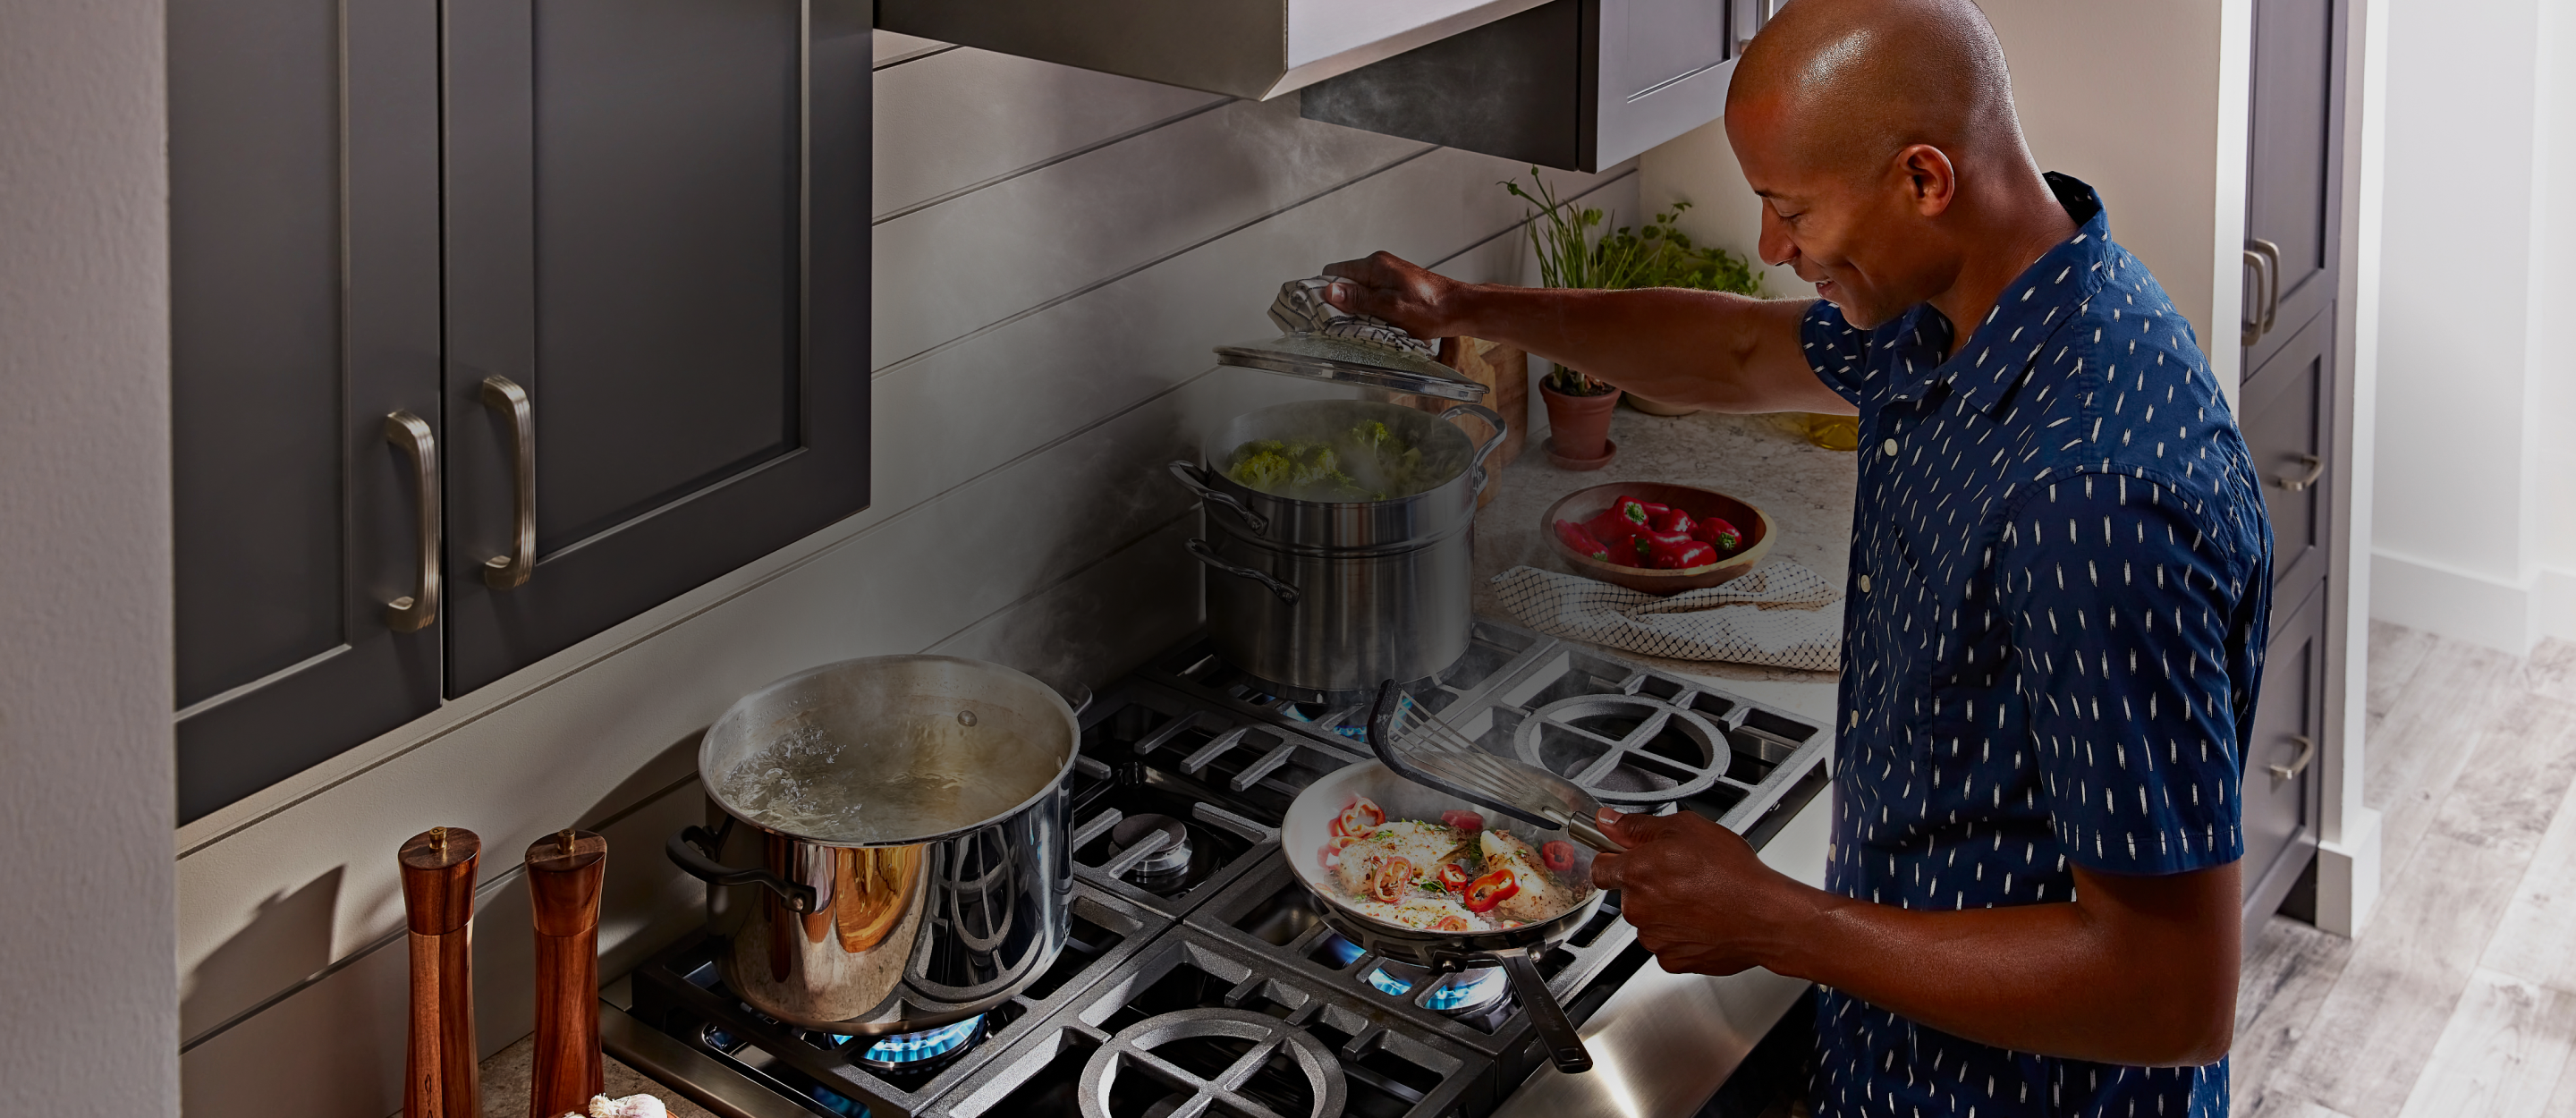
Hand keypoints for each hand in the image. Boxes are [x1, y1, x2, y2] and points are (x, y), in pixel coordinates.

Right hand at [1321, 251, 1475, 339]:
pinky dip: (1369, 310)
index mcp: (1375, 265)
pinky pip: (1371, 296)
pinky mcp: (1395, 286)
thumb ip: (1359, 298)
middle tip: (1342, 324)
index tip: (1320, 311)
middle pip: (1344, 282)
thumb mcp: (1390, 307)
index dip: (1324, 291)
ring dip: (1356, 309)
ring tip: (1362, 326)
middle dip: (1340, 303)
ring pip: (1357, 291)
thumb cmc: (1432, 308)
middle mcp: (1379, 266)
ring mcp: (1387, 276)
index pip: (1333, 271)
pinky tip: (1376, 323)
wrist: (1460, 309)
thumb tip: (1330, 290)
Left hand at [1589, 808, 1811, 975]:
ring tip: (1698, 898)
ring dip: (1664, 910)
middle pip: (1628, 894)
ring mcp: (1654, 937)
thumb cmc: (1733, 874)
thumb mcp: (1686, 827)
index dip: (1613, 860)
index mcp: (1636, 872)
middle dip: (1648, 884)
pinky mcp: (1672, 959)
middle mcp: (1638, 908)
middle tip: (1681, 875)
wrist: (1765, 915)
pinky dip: (1680, 933)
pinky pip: (1666, 943)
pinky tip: (1702, 920)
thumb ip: (1639, 826)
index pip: (1599, 868)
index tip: (1626, 858)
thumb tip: (1609, 822)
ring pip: (1648, 920)